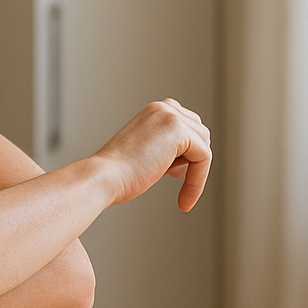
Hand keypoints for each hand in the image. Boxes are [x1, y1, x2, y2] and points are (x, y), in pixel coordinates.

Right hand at [95, 99, 211, 210]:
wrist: (103, 178)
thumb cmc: (117, 173)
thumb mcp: (147, 152)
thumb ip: (168, 146)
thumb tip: (193, 154)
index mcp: (155, 111)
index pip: (189, 127)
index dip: (187, 152)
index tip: (173, 173)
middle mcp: (164, 108)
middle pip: (201, 134)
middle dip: (193, 158)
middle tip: (171, 175)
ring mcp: (171, 116)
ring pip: (204, 146)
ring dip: (194, 170)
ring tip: (169, 180)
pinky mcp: (178, 131)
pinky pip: (204, 158)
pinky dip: (197, 181)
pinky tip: (184, 200)